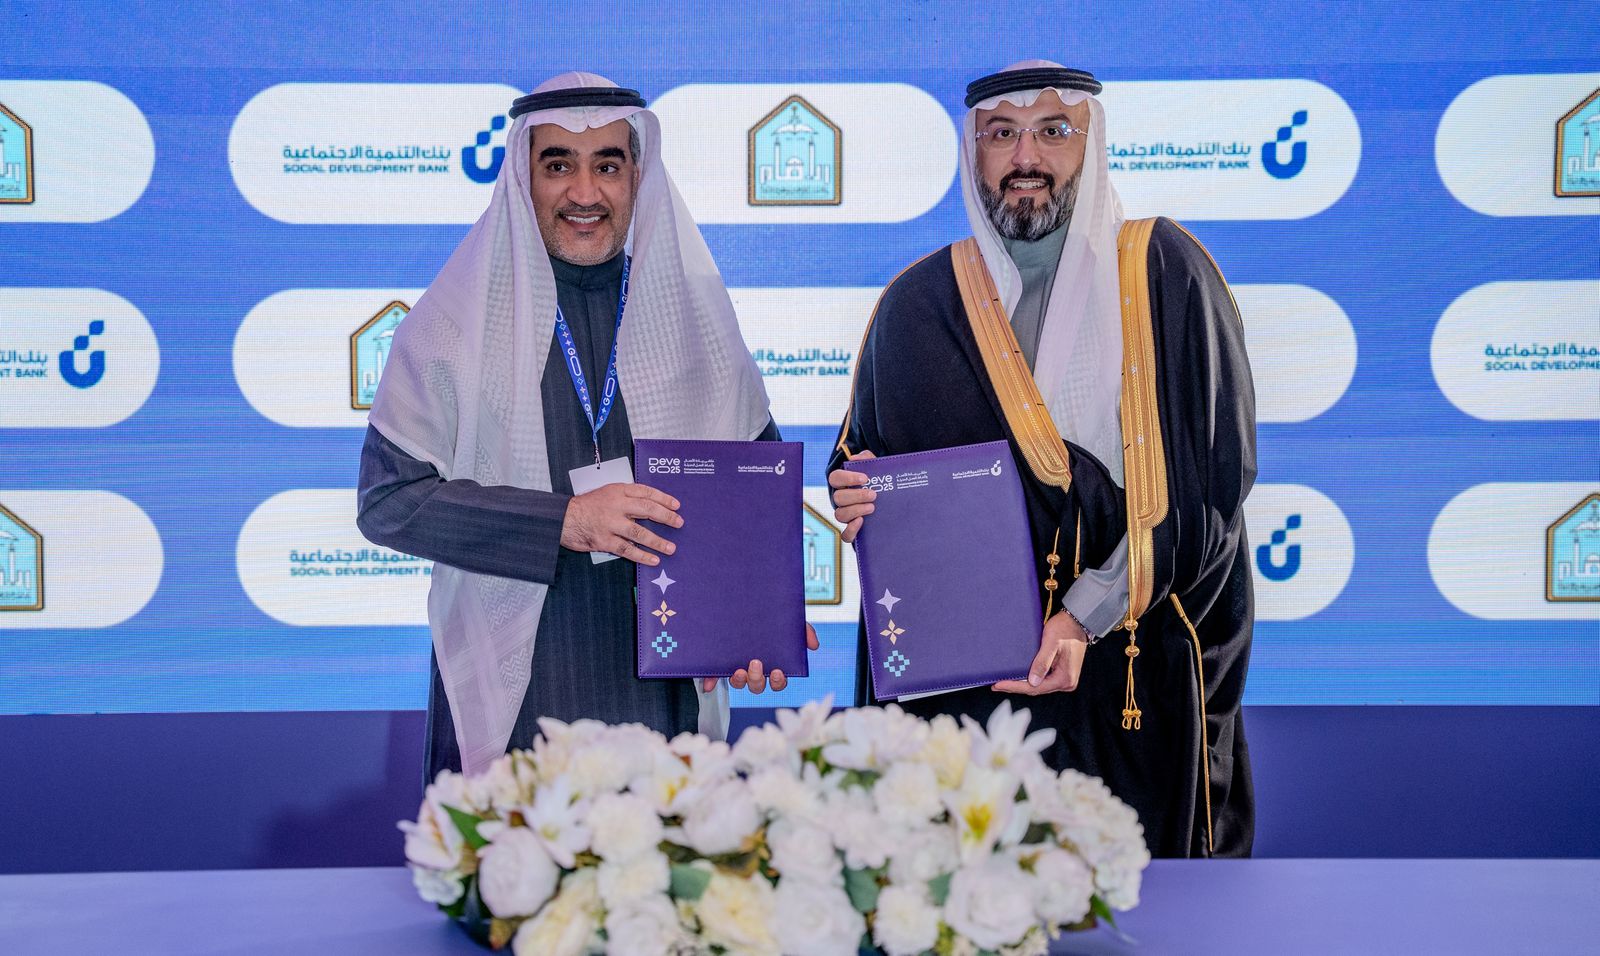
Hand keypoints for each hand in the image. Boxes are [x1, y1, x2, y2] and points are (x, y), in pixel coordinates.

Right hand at [560, 483, 681, 565]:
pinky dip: (642, 556)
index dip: (663, 498)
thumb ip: (626, 497)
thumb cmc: (586, 506)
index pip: (645, 492)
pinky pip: (627, 549)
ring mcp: (610, 524)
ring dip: (657, 541)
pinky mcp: (604, 541)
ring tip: (671, 548)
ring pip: (639, 532)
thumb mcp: (607, 493)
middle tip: (679, 523)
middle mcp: (616, 505)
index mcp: (618, 491)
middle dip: (666, 517)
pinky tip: (653, 560)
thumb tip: (651, 506)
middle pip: (647, 509)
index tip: (676, 505)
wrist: (563, 518)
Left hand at [702, 624, 819, 693]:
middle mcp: (754, 667)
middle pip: (758, 685)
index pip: (778, 681)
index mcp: (772, 661)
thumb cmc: (770, 613)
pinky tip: (708, 685)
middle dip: (757, 679)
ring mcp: (737, 664)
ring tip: (738, 670)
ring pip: (739, 682)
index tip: (778, 672)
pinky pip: (715, 676)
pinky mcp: (720, 660)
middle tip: (756, 664)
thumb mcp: (789, 619)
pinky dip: (711, 682)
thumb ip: (804, 630)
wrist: (745, 596)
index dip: (779, 682)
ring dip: (739, 681)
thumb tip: (814, 646)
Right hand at [827, 450, 876, 542]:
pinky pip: (845, 535)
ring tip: (872, 507)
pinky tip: (861, 522)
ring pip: (840, 514)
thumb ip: (867, 458)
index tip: (865, 478)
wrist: (894, 502)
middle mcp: (842, 500)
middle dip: (856, 496)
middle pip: (838, 498)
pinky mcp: (853, 530)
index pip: (835, 478)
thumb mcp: (877, 468)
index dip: (847, 478)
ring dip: (855, 510)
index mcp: (844, 484)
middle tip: (873, 495)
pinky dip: (851, 530)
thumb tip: (854, 458)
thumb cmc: (881, 482)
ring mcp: (846, 515)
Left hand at [992, 611, 1088, 695]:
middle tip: (997, 685)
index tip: (999, 684)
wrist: (1077, 622)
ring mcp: (1064, 679)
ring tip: (1005, 682)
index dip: (1015, 687)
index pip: (1036, 688)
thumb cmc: (1065, 629)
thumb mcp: (1051, 644)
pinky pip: (1043, 680)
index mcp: (1064, 679)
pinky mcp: (1061, 674)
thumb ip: (1042, 663)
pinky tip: (1019, 678)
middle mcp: (1066, 683)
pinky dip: (1030, 679)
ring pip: (1039, 686)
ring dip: (1022, 684)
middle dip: (1016, 687)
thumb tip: (1032, 682)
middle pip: (1036, 689)